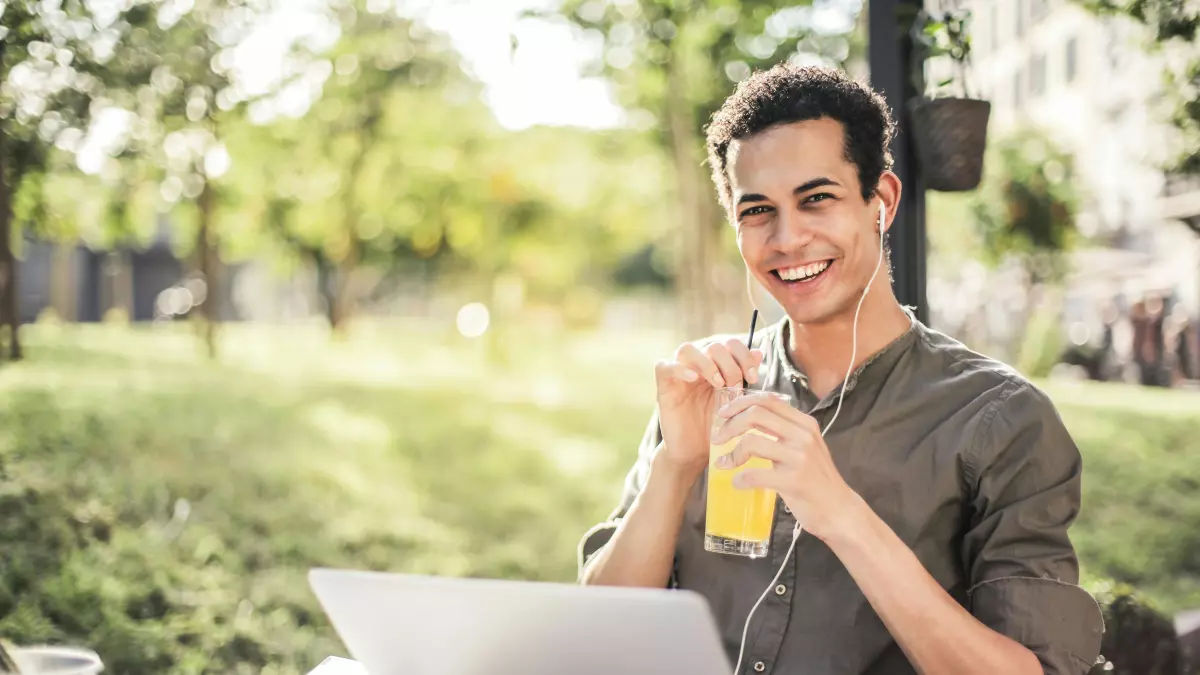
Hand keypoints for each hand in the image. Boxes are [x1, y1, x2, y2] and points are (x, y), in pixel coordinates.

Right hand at [654, 339, 763, 476]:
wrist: (695, 453)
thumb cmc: (716, 428)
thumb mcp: (735, 402)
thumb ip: (744, 378)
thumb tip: (759, 352)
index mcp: (716, 366)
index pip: (729, 344)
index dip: (743, 355)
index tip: (753, 377)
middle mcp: (696, 366)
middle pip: (712, 346)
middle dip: (729, 364)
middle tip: (735, 386)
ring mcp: (678, 375)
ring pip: (687, 349)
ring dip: (707, 363)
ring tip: (718, 383)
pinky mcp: (664, 387)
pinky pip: (663, 366)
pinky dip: (679, 368)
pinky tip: (693, 379)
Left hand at [710, 392, 857, 540]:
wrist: (839, 510)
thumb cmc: (816, 479)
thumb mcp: (804, 447)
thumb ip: (783, 431)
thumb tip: (747, 418)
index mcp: (805, 423)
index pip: (767, 400)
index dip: (740, 403)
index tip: (723, 414)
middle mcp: (803, 435)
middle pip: (755, 415)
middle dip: (729, 425)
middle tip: (717, 438)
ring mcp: (800, 457)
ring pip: (752, 442)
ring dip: (731, 453)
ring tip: (724, 464)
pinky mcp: (795, 481)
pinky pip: (755, 475)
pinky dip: (740, 479)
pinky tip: (738, 484)